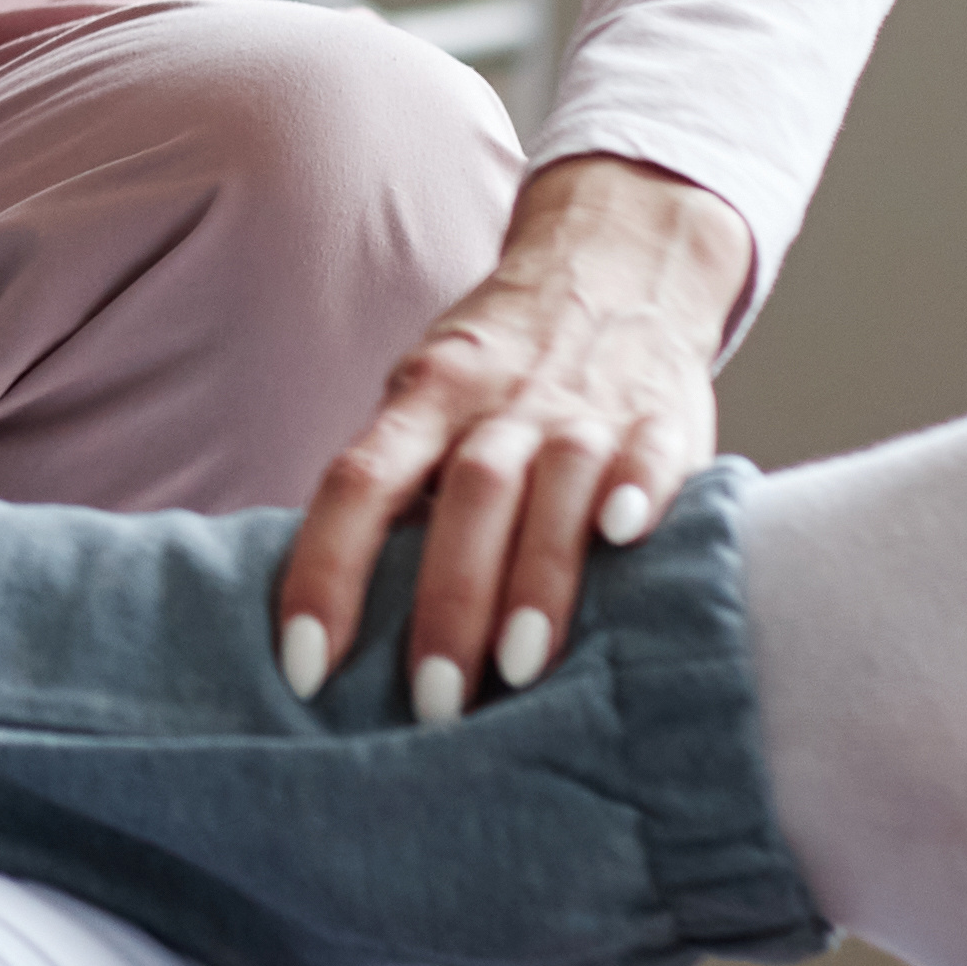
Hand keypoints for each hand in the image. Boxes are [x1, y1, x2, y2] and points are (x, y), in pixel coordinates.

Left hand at [274, 152, 752, 723]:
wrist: (618, 259)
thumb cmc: (503, 370)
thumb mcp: (432, 404)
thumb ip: (401, 491)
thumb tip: (338, 616)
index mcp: (426, 399)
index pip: (357, 484)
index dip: (324, 572)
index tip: (303, 665)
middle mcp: (500, 403)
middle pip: (466, 498)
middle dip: (447, 606)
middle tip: (431, 705)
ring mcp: (584, 407)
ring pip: (555, 486)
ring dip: (538, 580)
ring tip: (521, 670)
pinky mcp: (663, 416)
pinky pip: (651, 455)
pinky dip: (639, 493)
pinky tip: (625, 540)